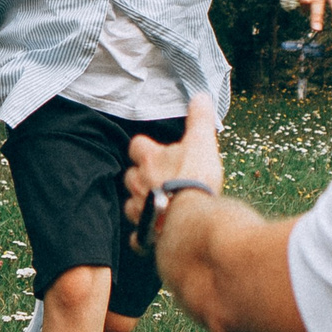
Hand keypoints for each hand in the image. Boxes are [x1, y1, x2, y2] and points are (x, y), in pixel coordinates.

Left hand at [123, 96, 224, 224]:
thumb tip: (200, 96)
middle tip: (158, 179)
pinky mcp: (144, 234)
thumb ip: (200, 120)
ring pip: (131, 204)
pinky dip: (142, 235)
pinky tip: (151, 235)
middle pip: (130, 175)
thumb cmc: (195, 180)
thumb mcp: (202, 143)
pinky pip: (137, 236)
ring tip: (157, 205)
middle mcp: (139, 183)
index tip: (154, 150)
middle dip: (140, 176)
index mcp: (150, 160)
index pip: (136, 145)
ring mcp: (139, 210)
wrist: (191, 220)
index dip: (144, 147)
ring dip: (140, 203)